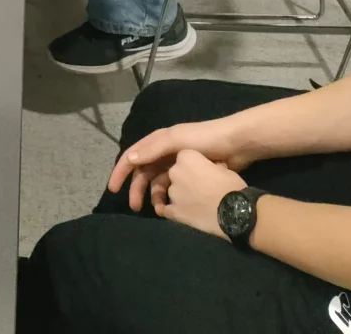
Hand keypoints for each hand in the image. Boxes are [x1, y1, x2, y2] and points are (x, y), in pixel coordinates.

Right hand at [108, 116, 252, 212]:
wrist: (237, 144)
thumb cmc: (206, 139)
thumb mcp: (177, 141)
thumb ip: (153, 149)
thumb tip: (130, 160)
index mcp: (159, 141)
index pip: (133, 156)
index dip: (121, 172)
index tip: (113, 189)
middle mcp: (165, 152)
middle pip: (144, 172)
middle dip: (137, 189)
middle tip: (135, 208)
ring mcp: (178, 164)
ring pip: (158, 182)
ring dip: (154, 196)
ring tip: (156, 211)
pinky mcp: (191, 175)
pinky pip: (173, 188)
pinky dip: (169, 198)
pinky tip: (171, 208)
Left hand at [156, 150, 247, 238]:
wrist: (235, 212)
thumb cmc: (232, 187)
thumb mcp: (225, 169)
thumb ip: (212, 166)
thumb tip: (213, 169)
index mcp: (186, 158)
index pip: (184, 157)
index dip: (194, 165)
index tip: (203, 171)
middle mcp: (175, 172)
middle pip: (175, 173)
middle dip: (185, 179)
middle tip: (200, 188)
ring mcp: (173, 192)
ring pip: (173, 191)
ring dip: (182, 195)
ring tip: (197, 204)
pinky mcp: (173, 211)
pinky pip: (168, 210)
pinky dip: (174, 211)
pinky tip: (184, 214)